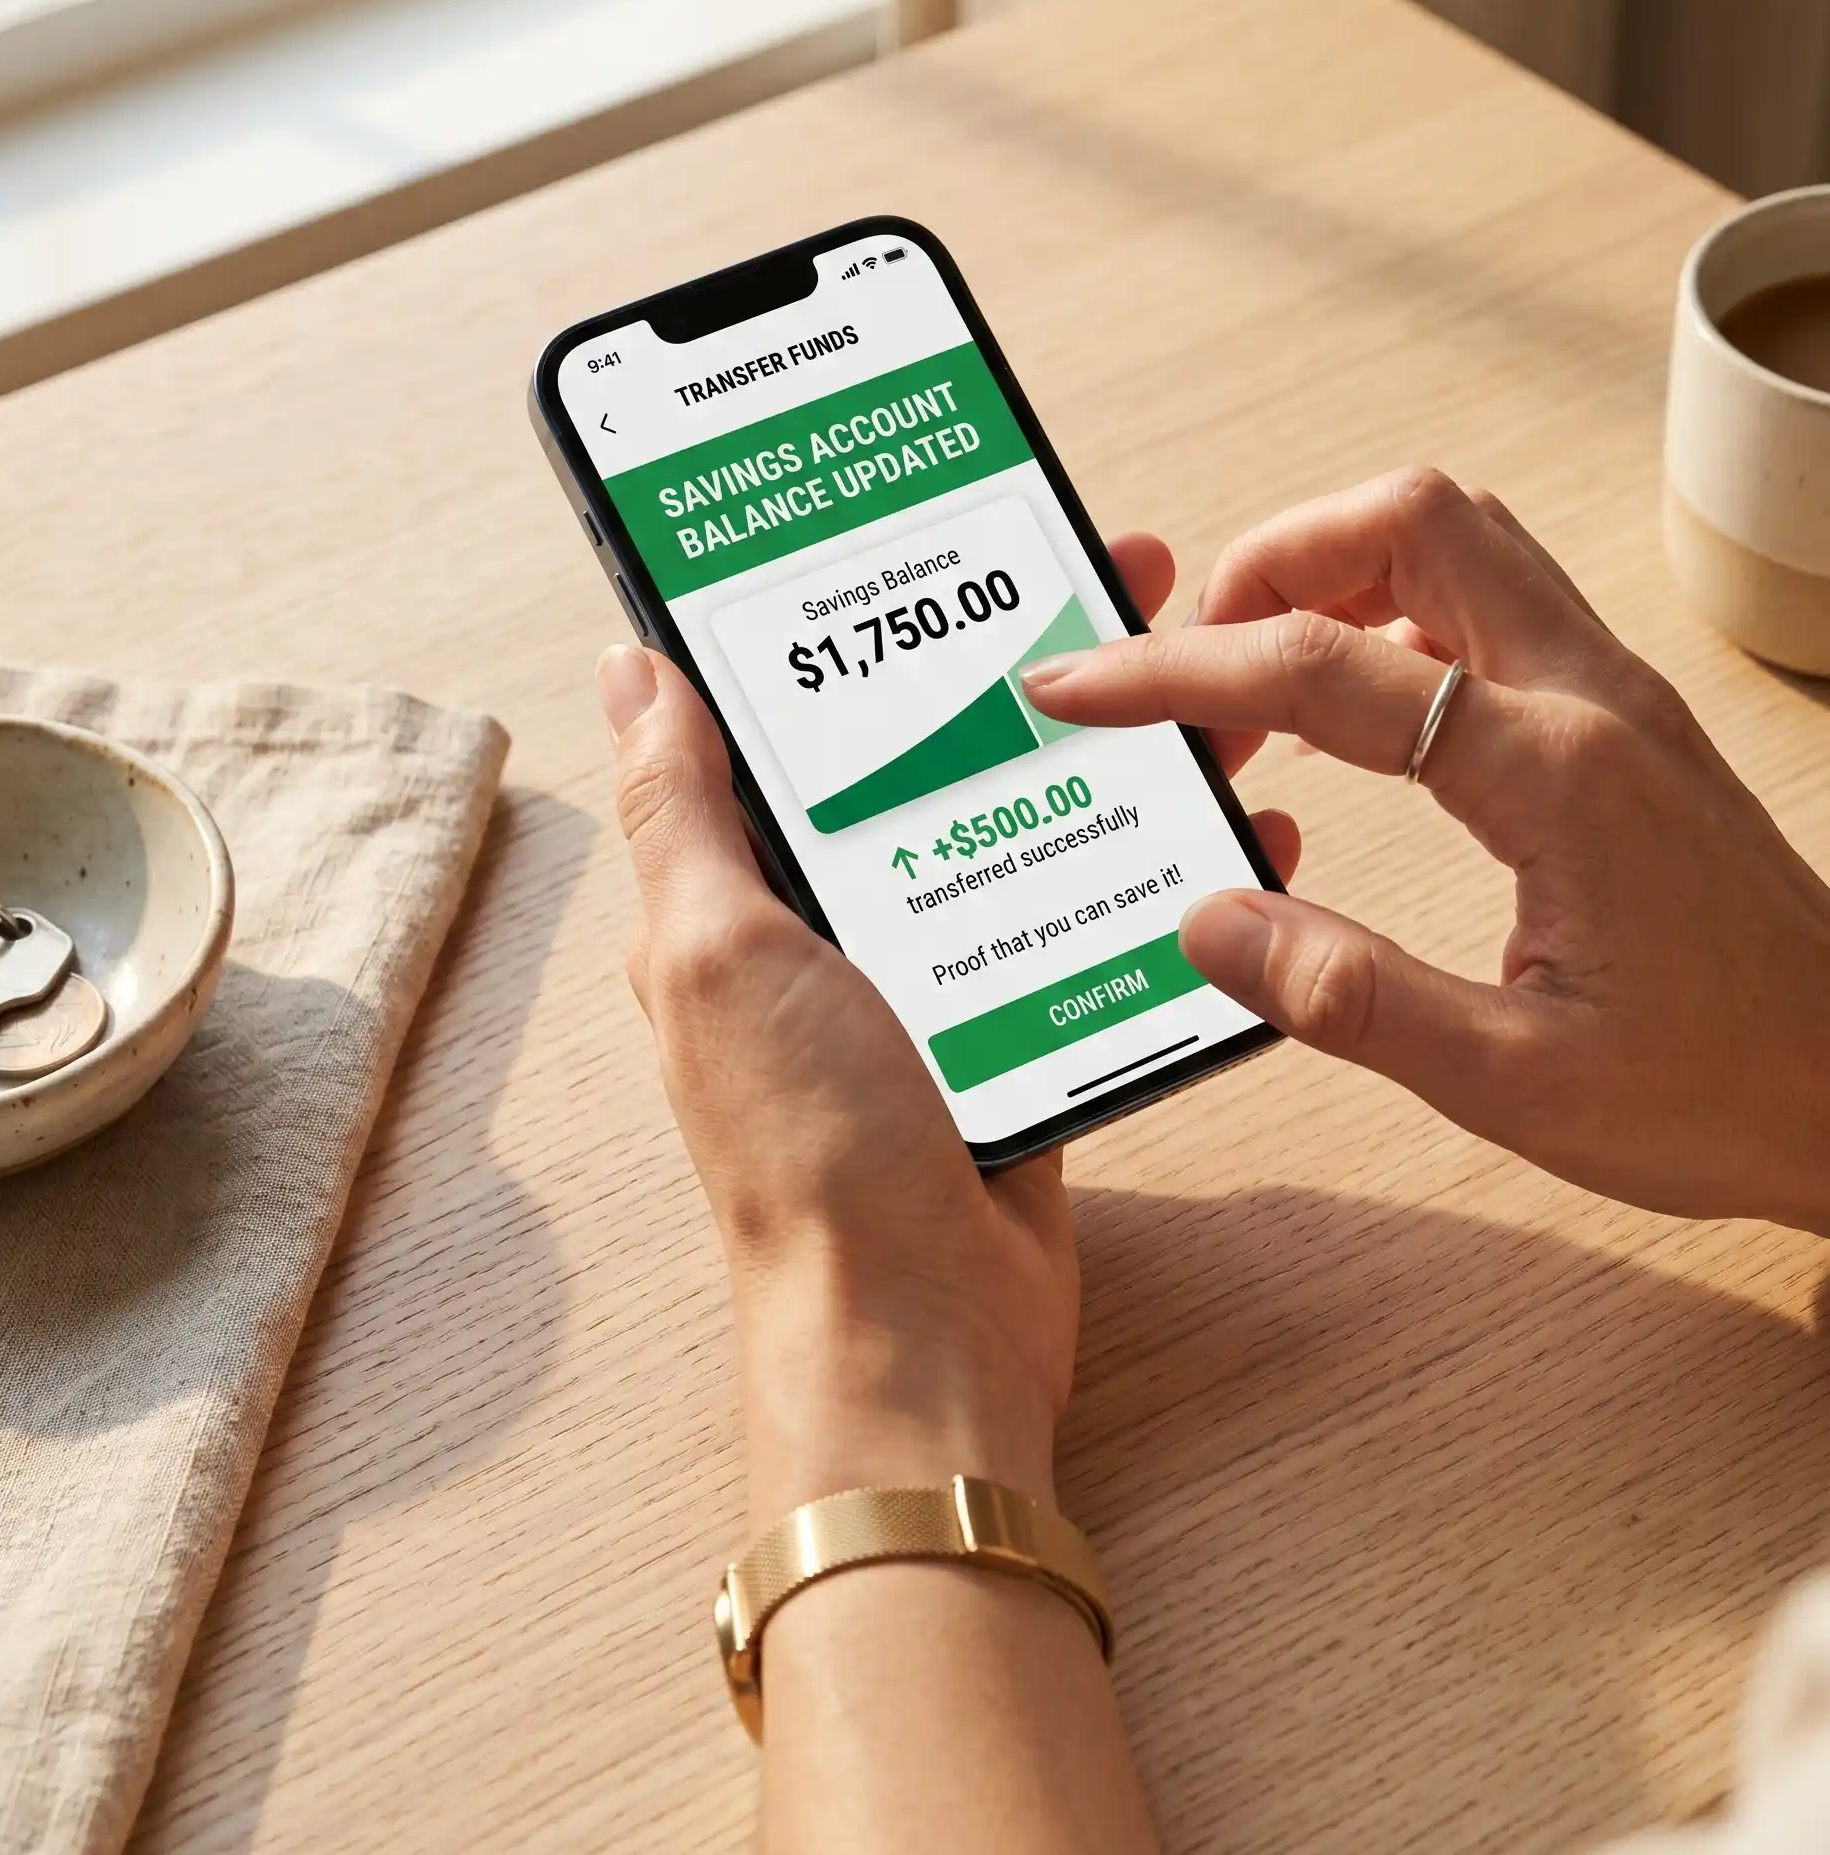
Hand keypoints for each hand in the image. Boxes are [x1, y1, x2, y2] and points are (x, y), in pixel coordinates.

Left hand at [598, 538, 1298, 1525]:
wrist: (921, 1330)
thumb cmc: (807, 1149)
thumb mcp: (720, 953)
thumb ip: (687, 811)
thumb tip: (633, 671)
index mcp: (741, 889)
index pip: (790, 712)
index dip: (858, 613)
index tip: (938, 524)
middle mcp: (831, 921)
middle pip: (929, 748)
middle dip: (1018, 655)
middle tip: (1120, 572)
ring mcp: (931, 974)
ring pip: (1018, 818)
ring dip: (1102, 745)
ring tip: (1198, 673)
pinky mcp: (1017, 1025)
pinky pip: (1080, 914)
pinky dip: (1143, 864)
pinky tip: (1221, 817)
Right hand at [1021, 469, 1829, 1231]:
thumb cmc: (1720, 1089)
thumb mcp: (1514, 1081)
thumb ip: (1349, 996)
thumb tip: (1210, 921)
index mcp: (1554, 771)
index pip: (1323, 667)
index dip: (1177, 671)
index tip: (1081, 687)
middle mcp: (1590, 696)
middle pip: (1411, 517)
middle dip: (1269, 560)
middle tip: (1188, 662)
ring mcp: (1614, 695)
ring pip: (1459, 539)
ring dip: (1336, 574)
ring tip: (1253, 686)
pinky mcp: (1619, 721)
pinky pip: (1491, 602)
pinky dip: (1393, 618)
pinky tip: (1351, 721)